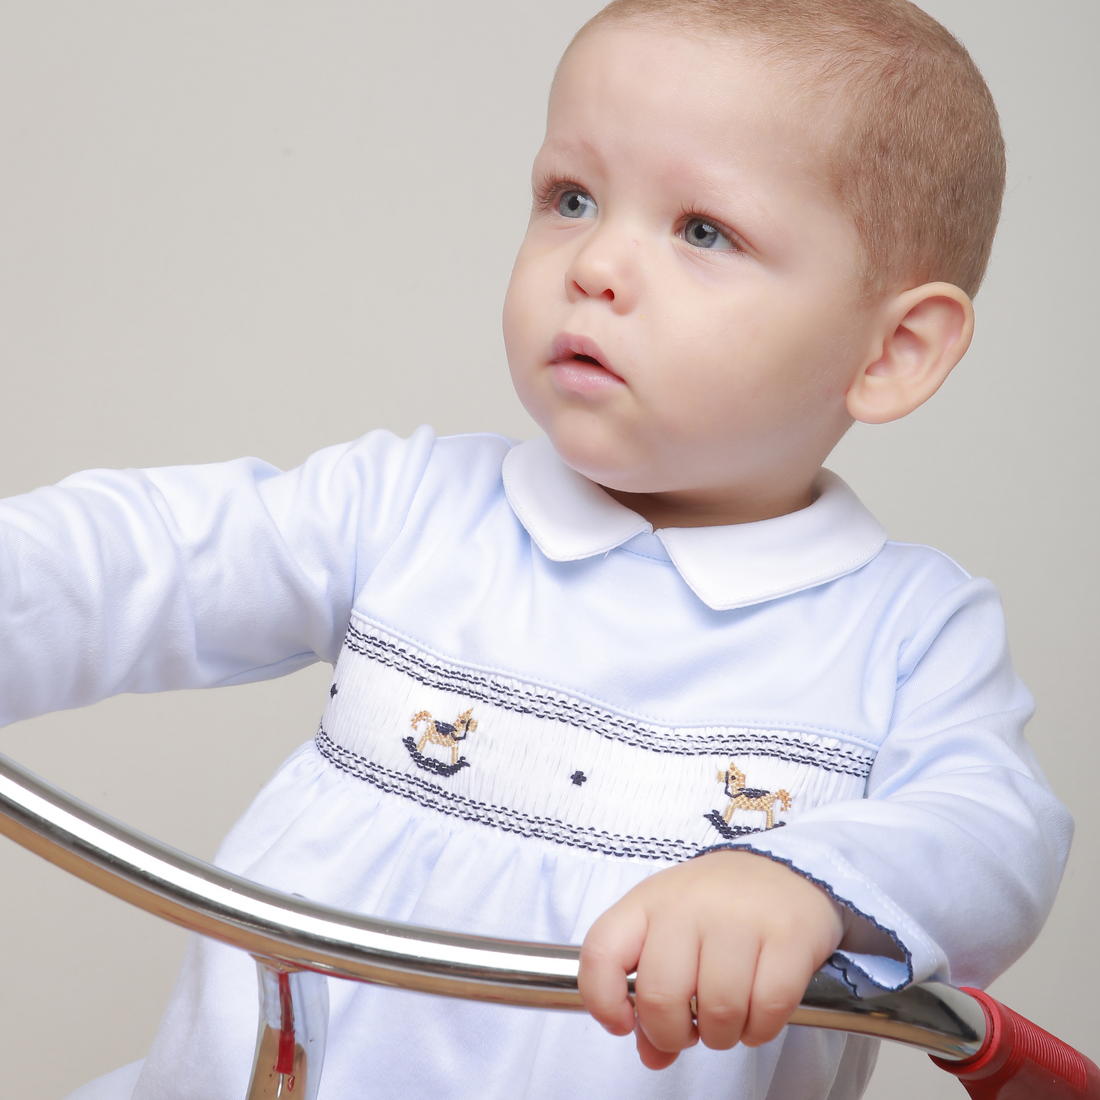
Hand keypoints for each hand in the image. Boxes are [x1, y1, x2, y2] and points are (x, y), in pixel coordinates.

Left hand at [578, 850, 845, 1068]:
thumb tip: (653, 1055)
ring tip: (728, 1017)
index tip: (624, 1023)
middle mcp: (689, 904)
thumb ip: (649, 994)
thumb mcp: (668, 931)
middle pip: (660, 996)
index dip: (603, 1000)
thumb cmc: (715, 906)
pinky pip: (768, 1009)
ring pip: (718, 1011)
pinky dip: (761, 1029)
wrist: (781, 869)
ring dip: (722, 1035)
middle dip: (672, 1035)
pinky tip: (758, 1013)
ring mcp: (740, 917)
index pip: (602, 951)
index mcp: (648, 901)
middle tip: (690, 1030)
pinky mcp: (788, 934)